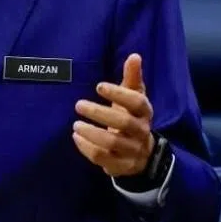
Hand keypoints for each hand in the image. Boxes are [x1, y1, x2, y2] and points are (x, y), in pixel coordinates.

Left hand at [73, 53, 153, 177]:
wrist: (141, 153)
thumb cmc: (132, 117)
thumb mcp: (134, 97)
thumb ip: (132, 77)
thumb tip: (135, 55)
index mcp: (145, 113)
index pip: (136, 103)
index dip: (118, 93)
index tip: (98, 86)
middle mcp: (141, 132)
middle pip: (123, 123)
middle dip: (99, 113)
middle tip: (78, 104)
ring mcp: (132, 151)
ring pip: (112, 144)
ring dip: (91, 133)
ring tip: (75, 124)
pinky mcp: (121, 166)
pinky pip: (103, 158)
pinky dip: (87, 148)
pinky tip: (76, 137)